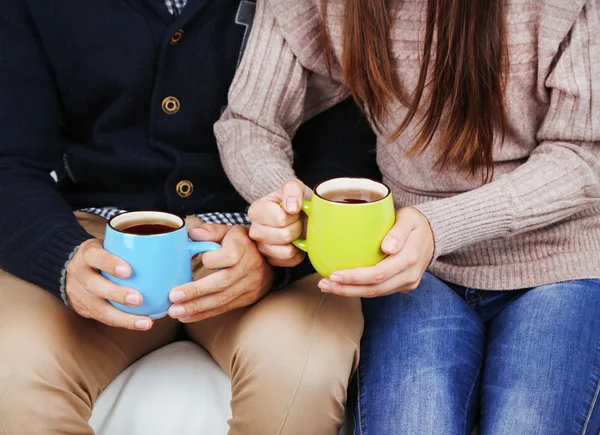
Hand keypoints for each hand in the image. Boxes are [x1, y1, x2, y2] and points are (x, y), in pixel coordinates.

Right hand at [66, 239, 152, 330]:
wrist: (77, 267)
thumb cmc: (105, 252)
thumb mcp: (112, 242)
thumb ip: (134, 243)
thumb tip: (177, 244)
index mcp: (87, 253)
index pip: (95, 256)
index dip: (109, 263)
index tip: (128, 271)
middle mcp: (79, 273)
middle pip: (93, 285)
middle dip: (116, 294)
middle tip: (138, 299)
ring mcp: (77, 293)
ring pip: (97, 308)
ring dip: (122, 317)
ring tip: (144, 322)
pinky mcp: (82, 308)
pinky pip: (102, 318)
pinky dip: (122, 321)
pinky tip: (139, 324)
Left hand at [167, 224, 273, 322]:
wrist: (269, 259)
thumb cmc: (242, 242)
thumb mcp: (229, 231)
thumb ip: (211, 231)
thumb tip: (193, 234)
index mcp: (244, 247)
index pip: (228, 256)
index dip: (211, 259)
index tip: (200, 258)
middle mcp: (250, 267)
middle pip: (223, 282)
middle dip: (196, 291)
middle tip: (173, 297)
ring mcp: (250, 285)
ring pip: (222, 299)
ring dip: (197, 307)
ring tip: (176, 311)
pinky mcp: (247, 298)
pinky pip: (224, 308)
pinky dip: (204, 313)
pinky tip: (187, 316)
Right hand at [247, 179, 311, 266]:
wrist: (298, 213)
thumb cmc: (294, 200)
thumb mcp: (295, 187)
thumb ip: (292, 190)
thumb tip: (291, 208)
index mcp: (256, 210)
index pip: (280, 219)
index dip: (293, 215)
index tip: (294, 210)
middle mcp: (254, 231)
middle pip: (284, 235)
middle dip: (297, 227)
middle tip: (296, 220)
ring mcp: (262, 248)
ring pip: (287, 250)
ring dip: (297, 239)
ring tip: (295, 230)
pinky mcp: (272, 260)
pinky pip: (291, 260)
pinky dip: (299, 251)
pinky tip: (296, 241)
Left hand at [317, 208, 433, 297]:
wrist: (434, 234)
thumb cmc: (416, 222)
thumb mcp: (409, 218)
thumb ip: (398, 231)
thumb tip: (387, 247)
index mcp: (409, 258)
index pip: (378, 274)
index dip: (355, 277)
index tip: (334, 274)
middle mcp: (409, 275)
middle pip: (374, 289)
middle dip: (346, 289)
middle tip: (323, 284)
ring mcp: (406, 283)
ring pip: (375, 293)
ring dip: (350, 292)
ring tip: (328, 286)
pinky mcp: (402, 285)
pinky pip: (379, 291)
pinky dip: (360, 289)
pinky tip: (343, 284)